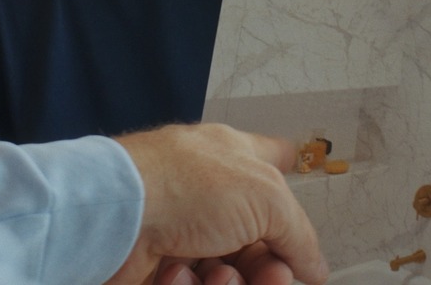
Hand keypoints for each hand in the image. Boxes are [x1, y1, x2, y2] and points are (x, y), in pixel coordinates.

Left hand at [104, 124, 327, 284]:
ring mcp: (181, 229)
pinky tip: (178, 274)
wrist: (115, 217)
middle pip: (257, 239)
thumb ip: (299, 234)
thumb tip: (315, 266)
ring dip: (232, 282)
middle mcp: (208, 191)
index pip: (271, 157)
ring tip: (217, 277)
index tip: (299, 174)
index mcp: (235, 158)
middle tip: (272, 276)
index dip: (289, 166)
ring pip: (228, 271)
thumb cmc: (182, 184)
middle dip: (269, 267)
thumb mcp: (266, 198)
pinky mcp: (159, 265)